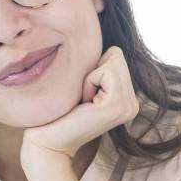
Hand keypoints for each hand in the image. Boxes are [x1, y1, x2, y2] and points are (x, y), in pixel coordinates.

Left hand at [20, 46, 139, 164]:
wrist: (47, 144)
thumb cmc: (58, 114)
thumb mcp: (83, 88)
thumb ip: (97, 70)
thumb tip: (97, 37)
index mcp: (127, 99)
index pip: (116, 55)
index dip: (93, 69)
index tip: (83, 95)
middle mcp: (133, 104)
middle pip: (116, 54)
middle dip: (93, 71)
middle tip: (82, 99)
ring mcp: (128, 106)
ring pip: (112, 59)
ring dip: (89, 77)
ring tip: (82, 102)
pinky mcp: (116, 106)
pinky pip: (104, 70)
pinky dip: (88, 82)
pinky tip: (82, 105)